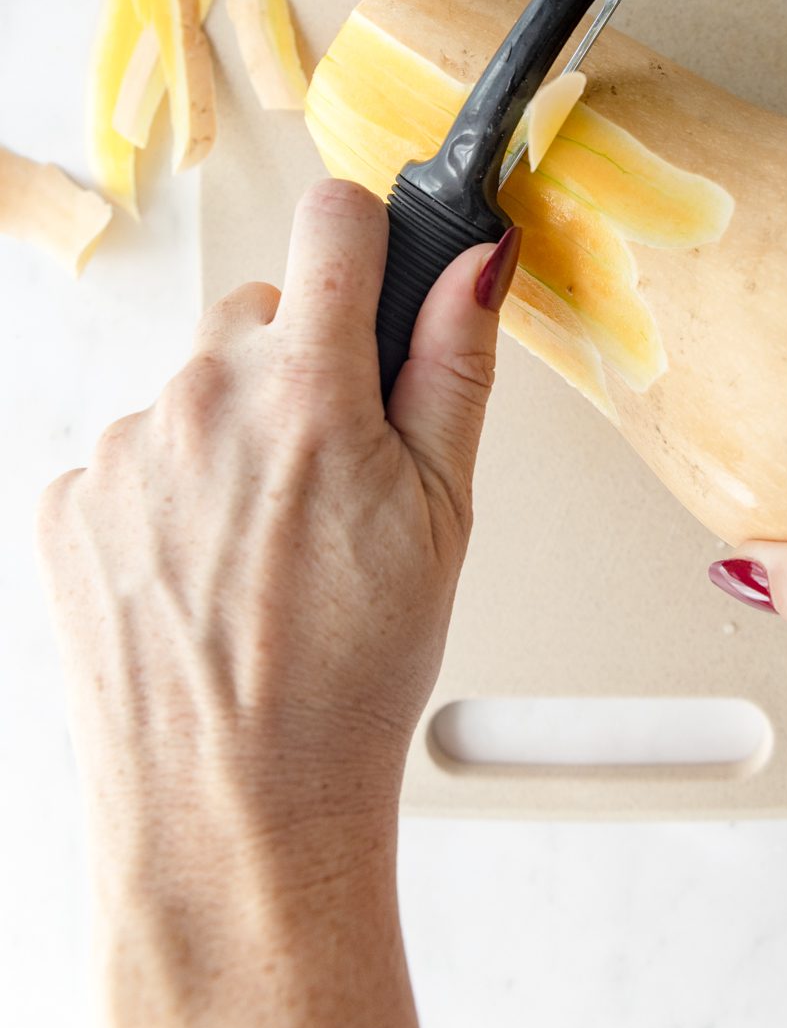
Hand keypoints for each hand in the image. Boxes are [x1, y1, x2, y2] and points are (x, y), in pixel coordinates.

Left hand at [38, 180, 520, 1027]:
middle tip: (335, 467)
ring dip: (233, 429)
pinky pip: (133, 452)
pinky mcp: (68, 501)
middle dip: (304, 361)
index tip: (374, 281)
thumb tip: (477, 259)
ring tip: (265, 541)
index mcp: (309, 389)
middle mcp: (202, 399)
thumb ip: (456, 367)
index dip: (367, 241)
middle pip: (261, 310)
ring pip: (195, 386)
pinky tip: (205, 568)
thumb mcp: (447, 515)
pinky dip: (170, 489)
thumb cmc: (352, 677)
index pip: (334, 218)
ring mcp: (124, 450)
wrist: (234, 809)